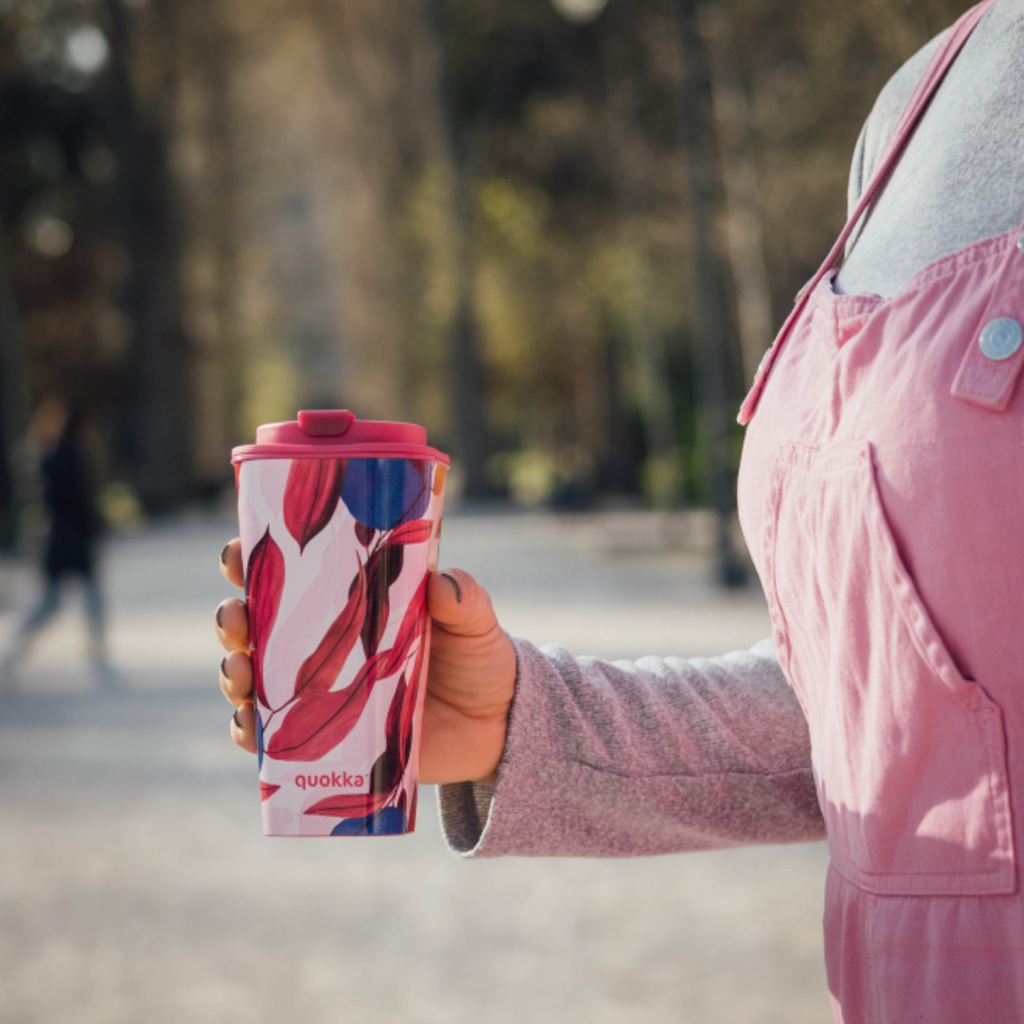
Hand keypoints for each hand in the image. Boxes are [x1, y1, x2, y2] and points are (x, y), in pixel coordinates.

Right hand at [216, 540, 515, 784]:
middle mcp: (321, 645)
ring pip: (253, 680)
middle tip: (236, 618)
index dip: (252, 561)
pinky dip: (250, 733)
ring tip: (240, 673)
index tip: (238, 554)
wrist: (495, 725)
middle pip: (255, 626)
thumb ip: (465, 600)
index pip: (289, 575)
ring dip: (233, 674)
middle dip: (232, 619)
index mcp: (349, 602)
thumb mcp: (476, 622)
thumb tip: (444, 583)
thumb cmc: (476, 658)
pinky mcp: (324, 741)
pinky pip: (270, 740)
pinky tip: (250, 727)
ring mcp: (318, 693)